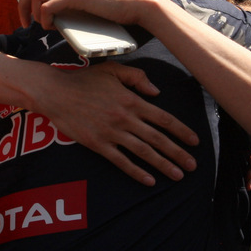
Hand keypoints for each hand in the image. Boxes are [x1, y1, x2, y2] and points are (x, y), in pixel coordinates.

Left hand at [19, 0, 156, 29]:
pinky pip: (47, 6)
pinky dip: (43, 18)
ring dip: (31, 12)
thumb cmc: (119, 5)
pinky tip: (49, 27)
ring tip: (38, 26)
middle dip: (22, 4)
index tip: (27, 12)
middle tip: (24, 22)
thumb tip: (60, 14)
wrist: (139, 4)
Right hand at [40, 61, 198, 185]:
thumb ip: (137, 77)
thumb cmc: (84, 80)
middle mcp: (125, 118)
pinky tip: (149, 181)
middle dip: (178, 153)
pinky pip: (121, 161)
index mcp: (131, 100)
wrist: (55, 93)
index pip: (163, 118)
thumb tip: (157, 92)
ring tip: (178, 175)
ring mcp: (112, 132)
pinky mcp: (98, 144)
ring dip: (162, 165)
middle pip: (158, 138)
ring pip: (143, 152)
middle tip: (193, 166)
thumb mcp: (112, 70)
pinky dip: (136, 172)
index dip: (182, 131)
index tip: (195, 141)